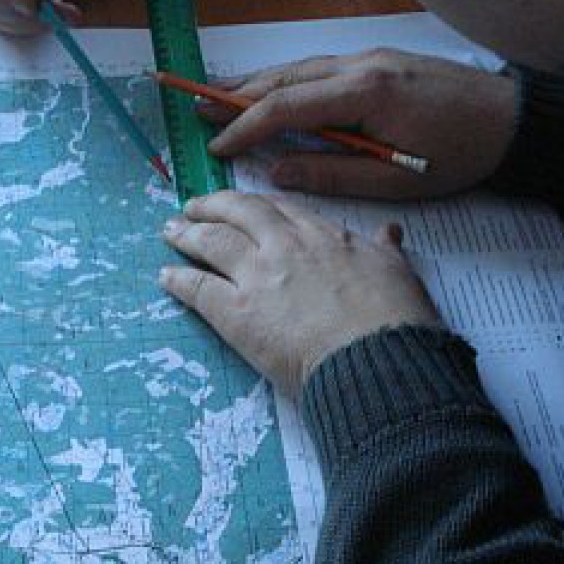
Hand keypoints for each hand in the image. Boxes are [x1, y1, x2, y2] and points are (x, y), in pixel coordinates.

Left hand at [159, 191, 439, 396]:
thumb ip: (385, 249)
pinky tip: (166, 277)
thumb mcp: (397, 271)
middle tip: (194, 209)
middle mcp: (285, 246)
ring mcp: (258, 277)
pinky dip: (179, 280)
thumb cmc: (394, 318)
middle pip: (238, 213)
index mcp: (323, 235)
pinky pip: (199, 289)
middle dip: (212, 207)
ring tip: (172, 233)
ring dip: (188, 235)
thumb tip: (389, 233)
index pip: (279, 210)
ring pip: (212, 243)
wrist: (377, 356)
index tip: (242, 207)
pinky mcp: (238, 313)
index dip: (255, 207)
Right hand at [202, 49, 517, 199]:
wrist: (513, 121)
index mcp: (363, 94)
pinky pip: (320, 69)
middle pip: (284, 77)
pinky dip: (288, 81)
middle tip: (194, 106)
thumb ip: (332, 174)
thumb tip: (278, 172)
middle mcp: (361, 65)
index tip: (216, 145)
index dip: (244, 126)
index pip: (285, 106)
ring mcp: (371, 58)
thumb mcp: (394, 181)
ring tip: (217, 94)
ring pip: (300, 67)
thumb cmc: (459, 157)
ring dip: (257, 82)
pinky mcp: (380, 61)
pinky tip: (272, 92)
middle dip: (236, 93)